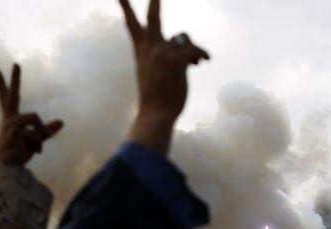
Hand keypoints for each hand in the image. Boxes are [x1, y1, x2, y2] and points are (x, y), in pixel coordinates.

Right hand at [0, 64, 62, 165]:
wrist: (9, 169)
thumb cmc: (19, 155)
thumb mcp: (37, 140)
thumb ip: (46, 130)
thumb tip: (62, 121)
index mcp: (12, 119)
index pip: (7, 99)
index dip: (4, 85)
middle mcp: (9, 119)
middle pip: (11, 96)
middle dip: (14, 80)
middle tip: (16, 64)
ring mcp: (10, 124)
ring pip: (35, 118)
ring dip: (39, 135)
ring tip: (36, 150)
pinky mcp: (13, 131)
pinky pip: (35, 133)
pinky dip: (38, 145)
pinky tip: (31, 153)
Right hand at [119, 0, 209, 154]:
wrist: (156, 115)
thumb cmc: (155, 100)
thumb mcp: (152, 75)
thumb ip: (161, 59)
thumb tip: (185, 52)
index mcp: (141, 53)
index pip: (132, 26)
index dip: (126, 9)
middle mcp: (150, 50)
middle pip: (153, 19)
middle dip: (155, 3)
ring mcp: (162, 54)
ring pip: (183, 38)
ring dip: (193, 49)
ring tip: (198, 62)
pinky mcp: (176, 61)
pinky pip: (194, 50)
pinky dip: (202, 55)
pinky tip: (204, 62)